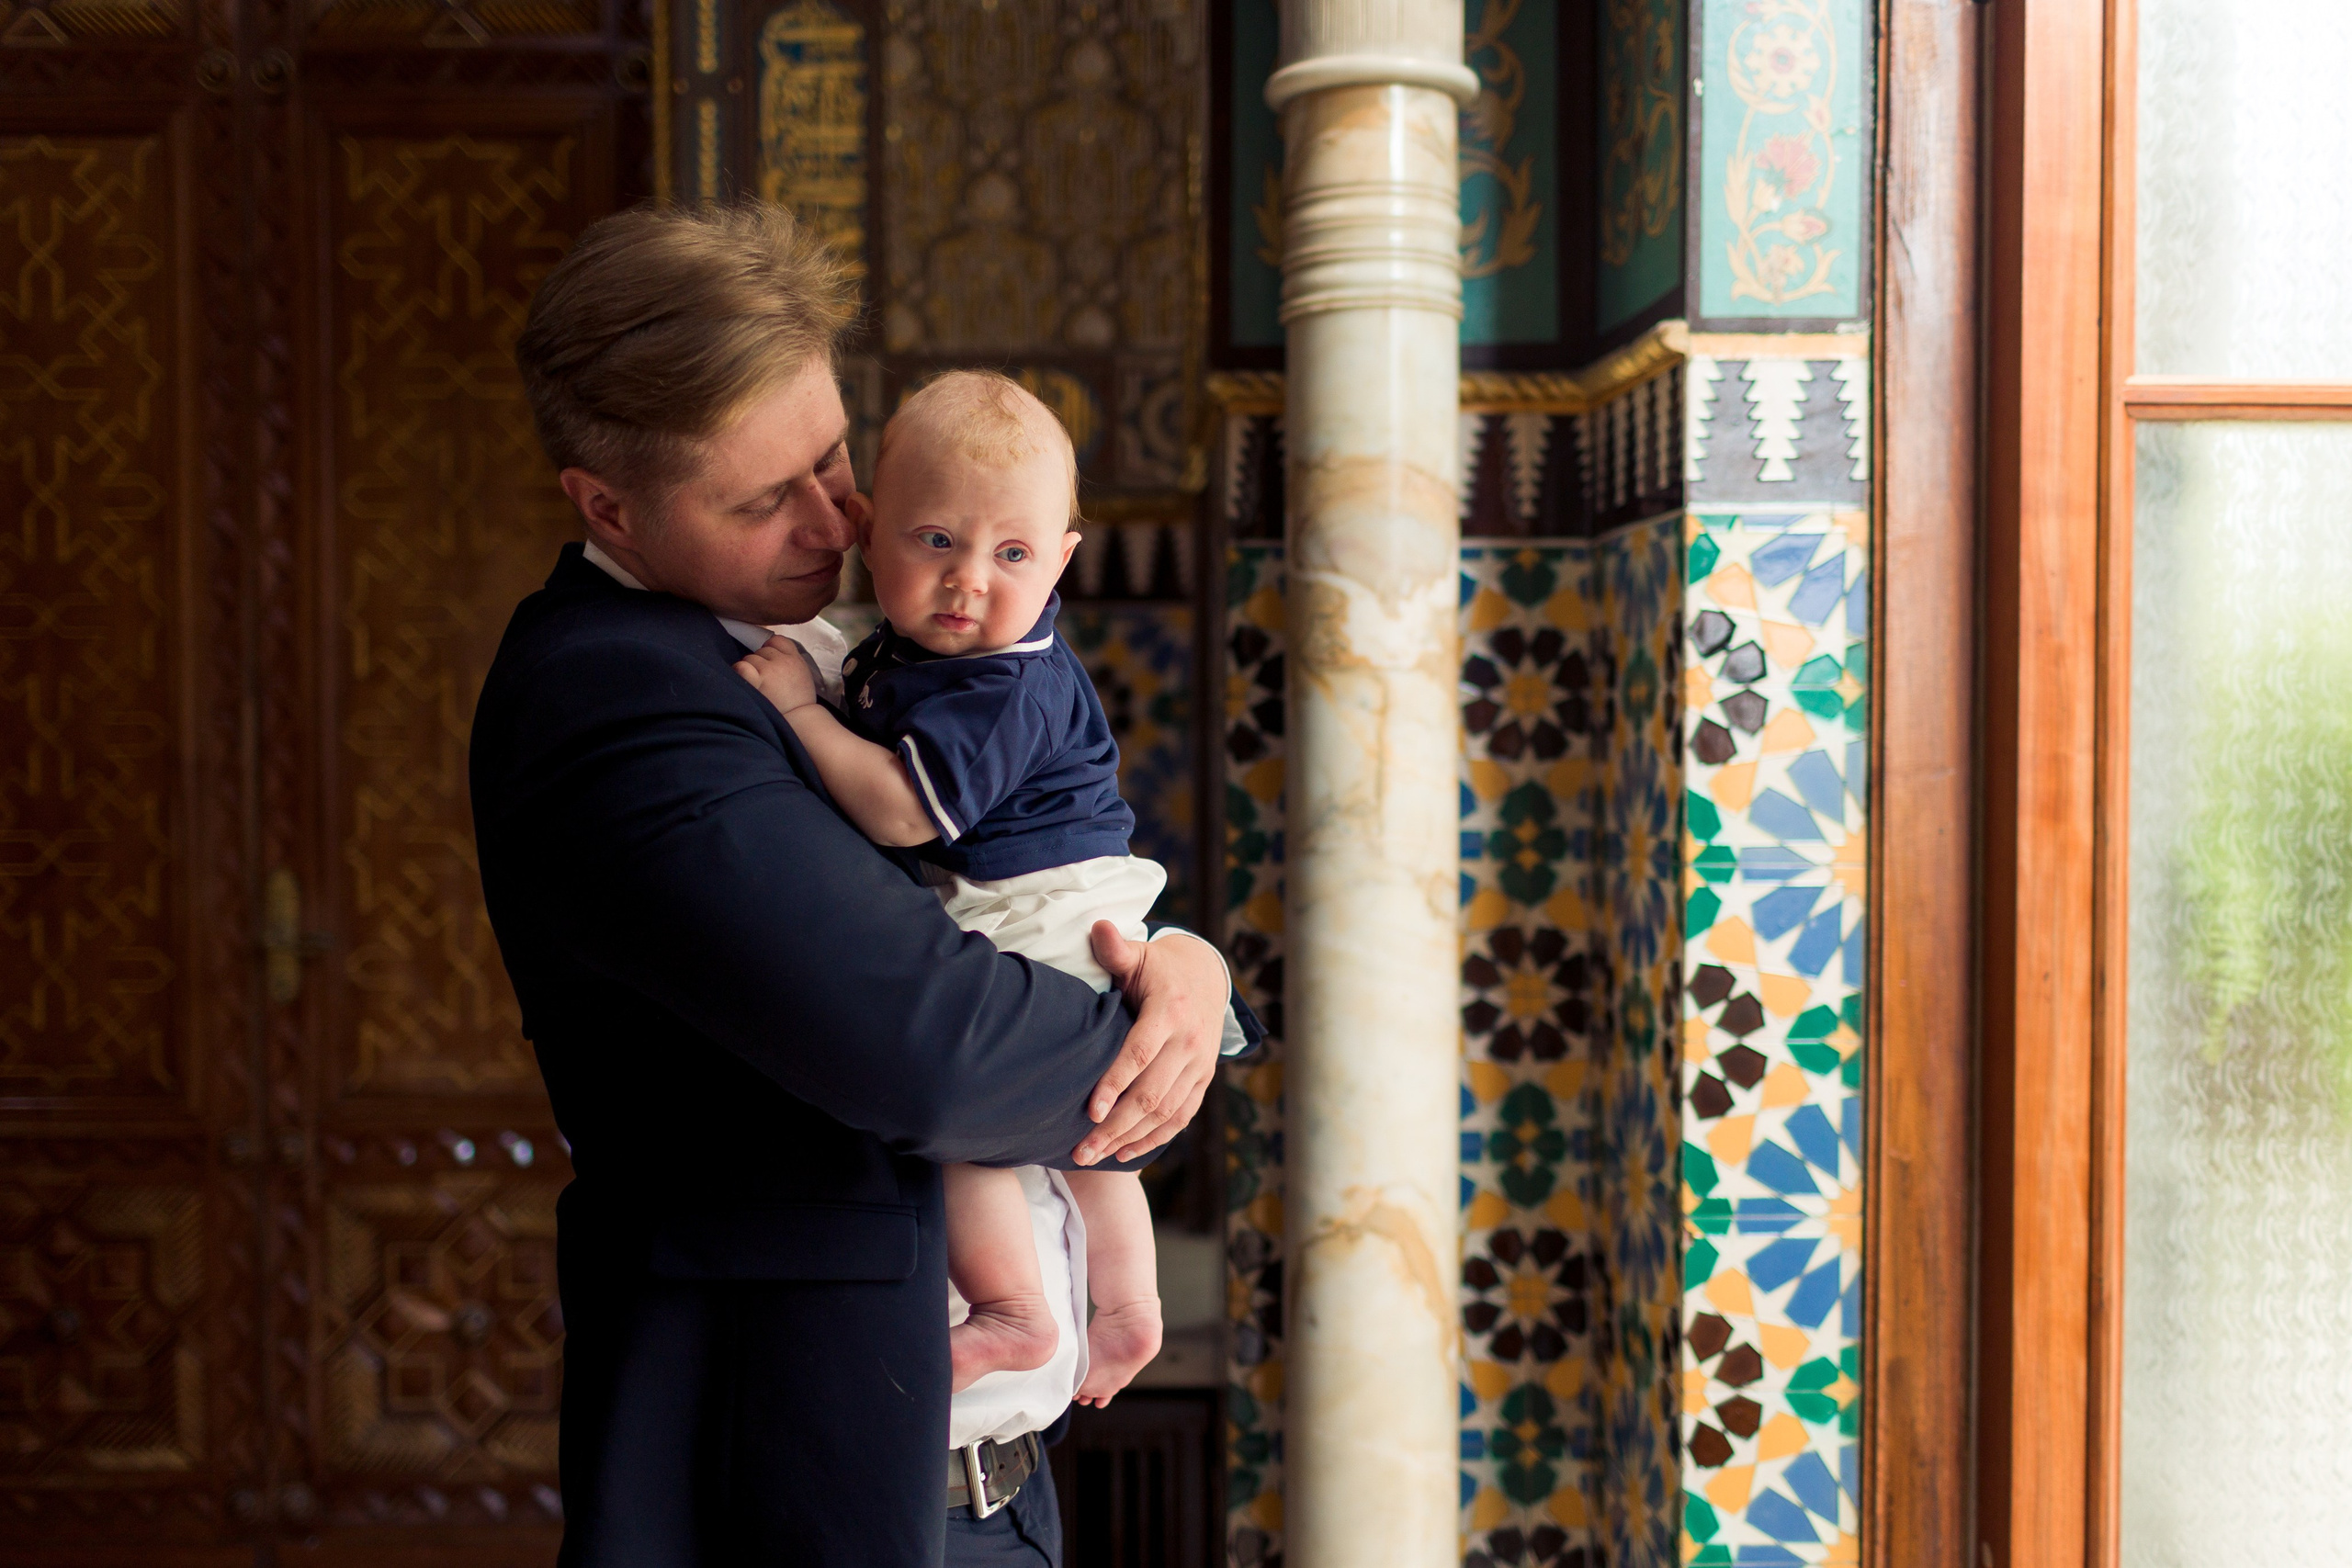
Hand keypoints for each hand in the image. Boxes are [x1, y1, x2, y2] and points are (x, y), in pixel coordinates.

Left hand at [734, 635, 818, 716]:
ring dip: (750, 669)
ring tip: (758, 687)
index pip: (777, 640)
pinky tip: (744, 682)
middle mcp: (783, 661)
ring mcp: (769, 670)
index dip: (771, 649)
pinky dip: (739, 672)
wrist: (799, 722)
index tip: (770, 662)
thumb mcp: (802, 675)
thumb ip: (790, 661)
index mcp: (795, 659)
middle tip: (765, 681)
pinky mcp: (757, 681)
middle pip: (761, 650)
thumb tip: (772, 654)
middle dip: (761, 662)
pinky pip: (741, 666)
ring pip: (749, 658)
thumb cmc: (798, 703)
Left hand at [1073, 925, 1226, 1165]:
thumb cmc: (1157, 968)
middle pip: (1151, 1094)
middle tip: (1079, 1149)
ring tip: (1092, 1156)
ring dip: (1129, 1138)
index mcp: (1169, 1011)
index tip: (1090, 1111)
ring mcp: (1200, 1065)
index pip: (1141, 1053)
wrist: (1206, 977)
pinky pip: (1181, 1117)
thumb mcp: (1139, 954)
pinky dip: (1154, 1139)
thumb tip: (1098, 927)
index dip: (1116, 1083)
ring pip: (1165, 1113)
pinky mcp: (1203, 1080)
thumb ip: (1116, 948)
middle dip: (1114, 1126)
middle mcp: (1190, 1042)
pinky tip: (1124, 1153)